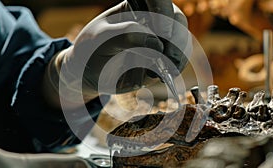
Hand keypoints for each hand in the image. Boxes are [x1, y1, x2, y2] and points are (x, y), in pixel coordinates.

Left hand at [46, 0, 190, 106]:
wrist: (90, 73)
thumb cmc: (92, 50)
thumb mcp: (101, 38)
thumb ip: (126, 35)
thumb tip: (157, 43)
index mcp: (134, 6)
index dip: (164, 11)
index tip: (161, 33)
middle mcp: (150, 19)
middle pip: (176, 19)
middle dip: (175, 39)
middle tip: (167, 57)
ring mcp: (158, 38)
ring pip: (181, 39)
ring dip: (177, 55)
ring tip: (164, 69)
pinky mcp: (161, 57)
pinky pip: (178, 58)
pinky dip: (175, 67)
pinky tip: (163, 74)